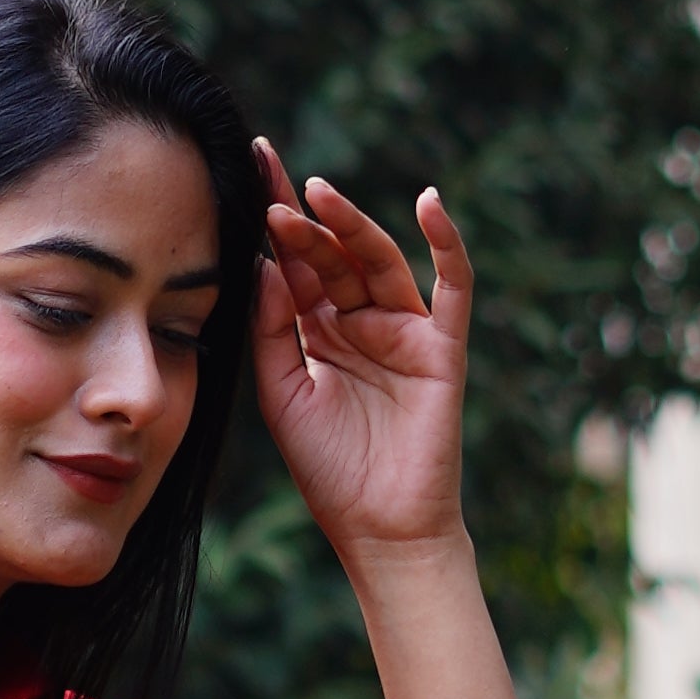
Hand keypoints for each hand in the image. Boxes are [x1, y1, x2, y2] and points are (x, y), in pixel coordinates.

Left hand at [251, 144, 473, 568]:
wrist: (377, 529)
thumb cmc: (328, 470)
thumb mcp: (280, 393)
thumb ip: (271, 330)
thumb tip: (265, 264)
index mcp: (319, 331)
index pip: (296, 263)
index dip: (274, 219)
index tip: (248, 169)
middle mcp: (361, 321)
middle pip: (332, 254)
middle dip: (302, 218)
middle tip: (270, 180)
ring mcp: (404, 330)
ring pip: (378, 261)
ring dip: (350, 225)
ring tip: (318, 194)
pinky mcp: (442, 346)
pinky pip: (451, 286)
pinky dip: (446, 244)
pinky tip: (429, 204)